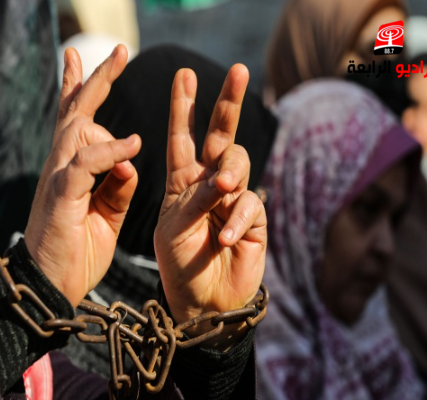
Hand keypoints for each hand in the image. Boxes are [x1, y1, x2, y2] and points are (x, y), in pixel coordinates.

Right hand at [24, 45, 140, 306]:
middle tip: (119, 50)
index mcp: (73, 171)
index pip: (77, 122)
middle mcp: (62, 167)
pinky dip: (109, 152)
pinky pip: (85, 163)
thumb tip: (131, 160)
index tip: (86, 61)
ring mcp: (58, 179)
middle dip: (96, 79)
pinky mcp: (61, 196)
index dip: (82, 90)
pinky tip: (133, 145)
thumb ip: (117, 186)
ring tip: (125, 89)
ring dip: (102, 104)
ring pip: (76, 127)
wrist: (52, 288)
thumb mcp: (106, 214)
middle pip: (76, 112)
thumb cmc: (77, 251)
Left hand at [154, 65, 266, 348]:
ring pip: (239, 163)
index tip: (184, 75)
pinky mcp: (253, 218)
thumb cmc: (179, 263)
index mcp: (182, 181)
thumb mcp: (173, 227)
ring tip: (221, 190)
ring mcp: (232, 199)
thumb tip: (222, 177)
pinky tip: (225, 238)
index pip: (182, 138)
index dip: (183, 107)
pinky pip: (249, 205)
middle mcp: (208, 183)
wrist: (202, 302)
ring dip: (230, 171)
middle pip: (221, 136)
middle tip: (239, 70)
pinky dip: (237, 220)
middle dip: (229, 102)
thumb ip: (193, 199)